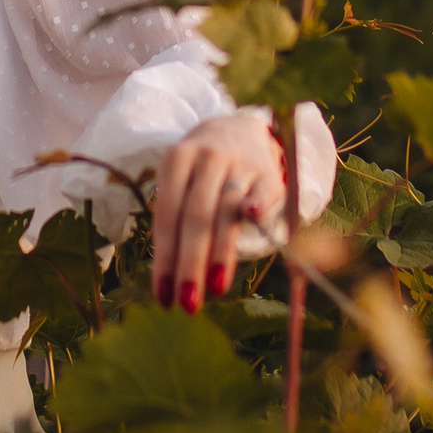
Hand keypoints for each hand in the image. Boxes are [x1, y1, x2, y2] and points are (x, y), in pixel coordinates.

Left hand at [151, 108, 287, 312]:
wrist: (237, 129)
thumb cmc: (200, 172)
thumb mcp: (179, 183)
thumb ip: (174, 222)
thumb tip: (168, 282)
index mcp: (176, 161)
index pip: (166, 216)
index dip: (165, 259)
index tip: (164, 297)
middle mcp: (206, 158)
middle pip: (195, 216)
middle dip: (189, 263)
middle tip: (187, 304)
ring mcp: (239, 163)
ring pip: (226, 209)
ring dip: (220, 251)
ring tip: (215, 288)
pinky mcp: (268, 171)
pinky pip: (263, 190)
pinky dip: (258, 202)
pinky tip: (253, 218)